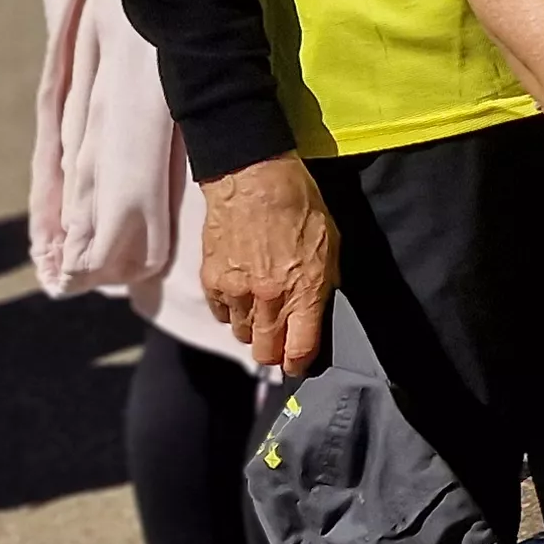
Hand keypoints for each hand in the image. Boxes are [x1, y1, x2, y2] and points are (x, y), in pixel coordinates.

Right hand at [198, 153, 338, 372]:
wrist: (254, 178)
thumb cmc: (300, 205)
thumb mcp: (331, 245)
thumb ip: (324, 284)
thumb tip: (317, 311)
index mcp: (305, 290)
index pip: (300, 348)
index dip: (299, 363)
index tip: (299, 366)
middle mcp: (269, 298)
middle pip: (265, 350)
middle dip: (274, 353)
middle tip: (279, 346)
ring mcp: (237, 291)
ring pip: (242, 334)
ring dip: (252, 330)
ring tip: (261, 313)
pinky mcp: (212, 281)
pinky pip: (221, 313)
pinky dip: (231, 310)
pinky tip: (241, 295)